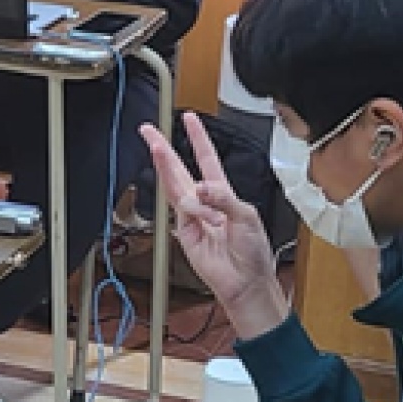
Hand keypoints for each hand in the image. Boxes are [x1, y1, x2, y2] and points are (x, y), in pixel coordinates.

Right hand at [139, 111, 288, 339]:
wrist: (246, 282)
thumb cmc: (253, 252)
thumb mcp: (247, 216)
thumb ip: (224, 198)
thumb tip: (201, 189)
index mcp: (223, 193)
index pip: (207, 159)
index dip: (198, 138)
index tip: (188, 119)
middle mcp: (205, 202)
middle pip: (180, 170)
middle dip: (164, 149)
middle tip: (149, 132)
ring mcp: (193, 217)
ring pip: (174, 186)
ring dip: (165, 165)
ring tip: (157, 146)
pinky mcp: (185, 233)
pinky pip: (183, 210)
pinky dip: (194, 206)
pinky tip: (204, 209)